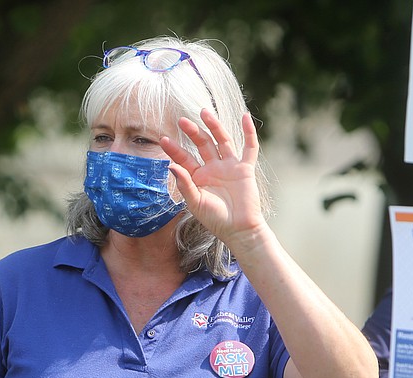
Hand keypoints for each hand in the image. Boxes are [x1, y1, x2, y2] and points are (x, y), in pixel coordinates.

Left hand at [160, 109, 265, 252]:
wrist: (238, 230)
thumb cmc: (215, 219)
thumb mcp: (195, 202)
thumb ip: (184, 184)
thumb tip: (171, 165)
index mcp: (198, 176)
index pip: (184, 158)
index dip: (174, 149)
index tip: (163, 139)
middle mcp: (213, 168)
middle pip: (202, 144)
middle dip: (193, 132)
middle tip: (181, 121)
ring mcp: (230, 166)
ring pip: (222, 140)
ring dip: (214, 126)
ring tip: (204, 112)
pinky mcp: (245, 169)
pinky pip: (249, 147)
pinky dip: (249, 132)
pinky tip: (245, 117)